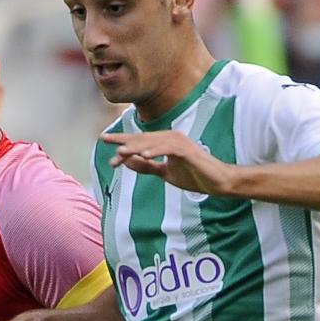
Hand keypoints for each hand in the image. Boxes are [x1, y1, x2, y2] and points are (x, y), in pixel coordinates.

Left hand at [102, 130, 233, 196]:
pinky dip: (155, 151)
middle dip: (123, 142)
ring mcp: (179, 142)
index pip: (138, 140)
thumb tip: (127, 162)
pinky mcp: (187, 150)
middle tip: (104, 141)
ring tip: (120, 152)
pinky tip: (143, 155)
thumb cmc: (193, 176)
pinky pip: (168, 149)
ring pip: (152, 142)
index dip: (120, 139)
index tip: (103, 139)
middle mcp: (170, 138)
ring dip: (135, 147)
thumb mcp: (165, 173)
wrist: (216, 182)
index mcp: (164, 142)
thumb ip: (147, 167)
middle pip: (142, 139)